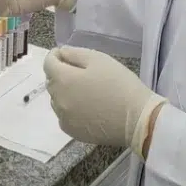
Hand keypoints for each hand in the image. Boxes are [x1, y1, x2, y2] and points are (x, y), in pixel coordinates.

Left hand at [43, 46, 165, 155]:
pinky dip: (69, 109)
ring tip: (84, 90)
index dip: (56, 55)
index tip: (66, 54)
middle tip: (80, 71)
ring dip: (64, 92)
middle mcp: (58, 100)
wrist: (137, 119)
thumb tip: (61, 53)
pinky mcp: (72, 132)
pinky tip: (85, 107)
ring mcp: (64, 118)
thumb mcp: (99, 59)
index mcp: (63, 80)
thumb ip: (75, 53)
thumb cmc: (120, 84)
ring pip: (56, 99)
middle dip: (60, 73)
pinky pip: (63, 116)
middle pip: (51, 81)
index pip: (48, 63)